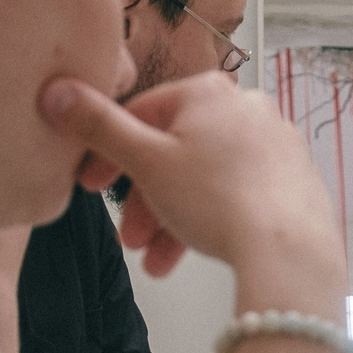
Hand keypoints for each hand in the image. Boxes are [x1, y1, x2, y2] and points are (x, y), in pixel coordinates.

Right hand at [40, 72, 340, 294]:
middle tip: (129, 237)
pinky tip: (192, 253)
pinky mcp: (293, 179)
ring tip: (156, 261)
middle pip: (175, 152)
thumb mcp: (146, 163)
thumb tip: (59, 91)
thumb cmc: (219, 201)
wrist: (289, 251)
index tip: (89, 185)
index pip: (142, 113)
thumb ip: (99, 126)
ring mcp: (276, 144)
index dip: (108, 153)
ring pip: (205, 179)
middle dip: (145, 200)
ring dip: (172, 219)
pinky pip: (238, 194)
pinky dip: (209, 220)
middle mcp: (248, 108)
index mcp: (209, 93)